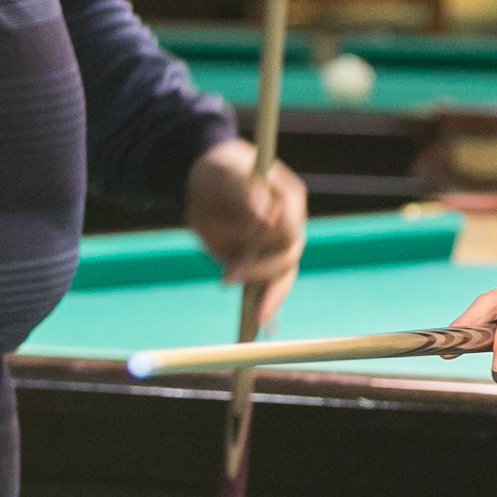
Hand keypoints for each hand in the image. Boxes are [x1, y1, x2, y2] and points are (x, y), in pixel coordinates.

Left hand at [185, 139, 307, 330]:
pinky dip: (268, 305)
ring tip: (254, 318)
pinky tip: (260, 325)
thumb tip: (264, 217)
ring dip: (268, 295)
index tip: (243, 241)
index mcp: (288, 198)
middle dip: (260, 270)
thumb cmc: (219, 171)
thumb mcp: (225, 173)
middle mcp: (290, 224)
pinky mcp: (263, 262)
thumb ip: (244, 192)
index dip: (268, 237)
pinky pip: (270, 287)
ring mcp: (278, 245)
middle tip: (227, 276)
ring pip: (283, 276)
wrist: (206, 182)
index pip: (289, 225)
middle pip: (288, 255)